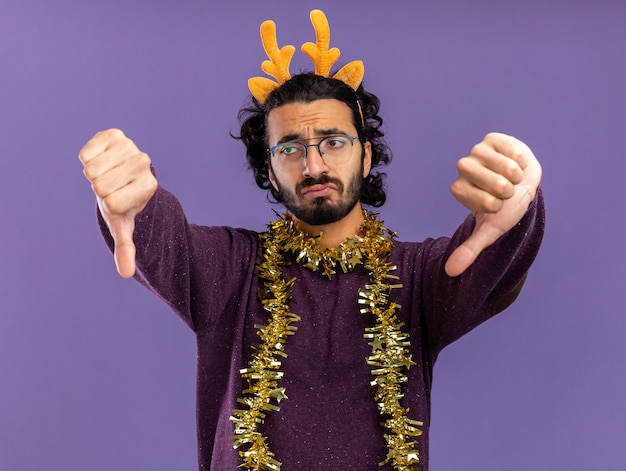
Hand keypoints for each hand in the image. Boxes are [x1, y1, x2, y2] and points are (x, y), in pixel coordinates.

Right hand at [79, 129, 157, 277]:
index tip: (119, 201)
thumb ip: (126, 248)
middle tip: (112, 187)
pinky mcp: (115, 134)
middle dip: (100, 190)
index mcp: (150, 187)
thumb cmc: (124, 204)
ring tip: (108, 174)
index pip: (113, 204)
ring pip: (92, 169)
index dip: (109, 205)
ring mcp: (131, 147)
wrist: (124, 175)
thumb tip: (126, 274)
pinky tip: (101, 160)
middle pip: (100, 186)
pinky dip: (87, 159)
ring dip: (93, 175)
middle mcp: (145, 164)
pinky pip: (86, 153)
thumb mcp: (124, 226)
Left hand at [445, 132, 541, 276]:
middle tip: (506, 192)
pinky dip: (520, 159)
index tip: (495, 206)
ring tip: (513, 179)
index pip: (471, 195)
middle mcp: (464, 168)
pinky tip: (516, 163)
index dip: (490, 203)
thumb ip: (470, 250)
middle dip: (503, 189)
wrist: (524, 189)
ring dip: (514, 175)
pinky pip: (510, 149)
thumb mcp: (490, 230)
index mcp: (459, 189)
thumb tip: (450, 273)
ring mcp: (478, 152)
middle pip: (486, 179)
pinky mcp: (493, 139)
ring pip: (500, 164)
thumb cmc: (505, 210)